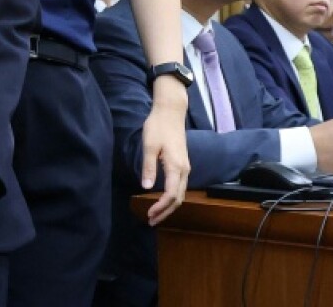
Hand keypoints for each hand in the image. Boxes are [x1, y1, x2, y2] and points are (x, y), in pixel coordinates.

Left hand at [142, 82, 189, 225]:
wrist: (171, 112)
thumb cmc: (158, 126)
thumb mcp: (149, 146)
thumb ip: (149, 167)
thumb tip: (147, 188)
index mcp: (176, 167)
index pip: (171, 195)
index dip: (161, 208)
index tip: (149, 215)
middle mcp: (184, 170)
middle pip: (178, 198)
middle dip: (165, 212)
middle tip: (151, 221)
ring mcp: (185, 167)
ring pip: (181, 193)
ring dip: (169, 206)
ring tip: (156, 214)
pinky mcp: (183, 164)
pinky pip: (180, 186)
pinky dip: (172, 197)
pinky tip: (162, 200)